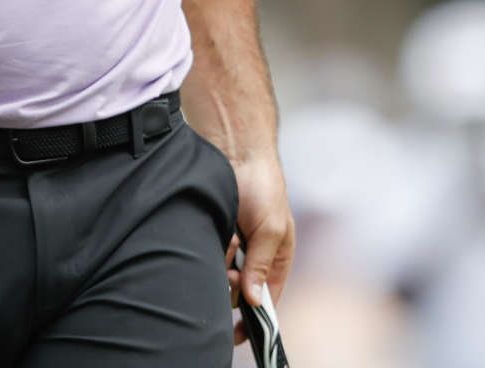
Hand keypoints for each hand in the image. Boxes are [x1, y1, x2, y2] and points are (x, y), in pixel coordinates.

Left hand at [224, 155, 294, 344]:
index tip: (239, 335)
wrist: (235, 150)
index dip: (255, 319)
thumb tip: (254, 301)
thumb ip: (262, 265)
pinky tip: (219, 228)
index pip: (267, 299)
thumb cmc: (264, 186)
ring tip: (229, 236)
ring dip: (222, 260)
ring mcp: (233, 246)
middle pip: (238, 291)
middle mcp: (254, 257)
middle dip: (234, 283)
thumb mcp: (270, 227)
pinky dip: (212, 245)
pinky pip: (207, 254)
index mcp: (277, 259)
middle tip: (233, 269)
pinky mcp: (213, 235)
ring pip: (219, 274)